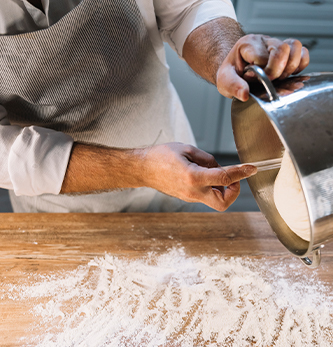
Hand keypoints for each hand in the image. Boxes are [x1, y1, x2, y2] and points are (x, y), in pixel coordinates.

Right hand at [142, 143, 256, 211]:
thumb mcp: (187, 149)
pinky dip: (212, 187)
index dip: (241, 173)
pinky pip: (206, 196)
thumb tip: (220, 167)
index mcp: (193, 177)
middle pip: (223, 203)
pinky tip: (204, 175)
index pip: (224, 178)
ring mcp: (189, 197)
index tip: (251, 168)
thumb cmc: (161, 156)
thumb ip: (208, 159)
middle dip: (234, 192)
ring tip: (213, 172)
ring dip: (222, 188)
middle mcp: (193, 192)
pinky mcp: (187, 198)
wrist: (143, 168)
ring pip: (215, 201)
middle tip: (232, 178)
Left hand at [216, 34, 309, 100]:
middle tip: (268, 81)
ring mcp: (277, 44)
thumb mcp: (224, 81)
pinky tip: (289, 75)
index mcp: (248, 44)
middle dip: (278, 71)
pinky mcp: (287, 51)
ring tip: (279, 78)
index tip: (252, 80)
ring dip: (291, 67)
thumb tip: (244, 94)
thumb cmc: (231, 73)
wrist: (235, 69)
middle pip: (283, 49)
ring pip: (295, 47)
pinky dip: (300, 65)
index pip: (263, 57)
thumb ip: (233, 86)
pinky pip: (303, 52)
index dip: (261, 73)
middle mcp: (264, 41)